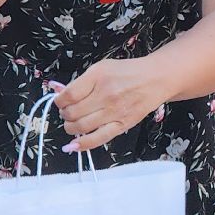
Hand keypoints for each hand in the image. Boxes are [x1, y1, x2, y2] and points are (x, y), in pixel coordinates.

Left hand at [53, 57, 167, 151]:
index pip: (68, 95)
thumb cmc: (127, 72)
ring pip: (81, 127)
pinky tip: (73, 146)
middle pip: (72, 113)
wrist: (155, 79)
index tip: (61, 102)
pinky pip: (98, 139)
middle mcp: (105, 94)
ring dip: (70, 127)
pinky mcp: (122, 125)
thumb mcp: (101, 68)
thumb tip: (58, 92)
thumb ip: (81, 82)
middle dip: (64, 114)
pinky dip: (82, 144)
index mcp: (98, 77)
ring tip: (73, 123)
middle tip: (67, 112)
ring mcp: (114, 112)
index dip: (59, 101)